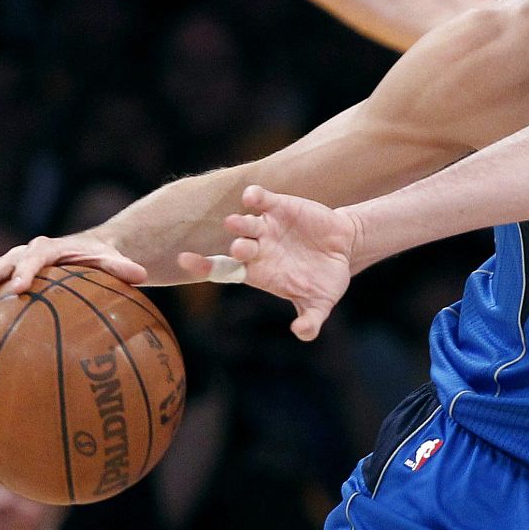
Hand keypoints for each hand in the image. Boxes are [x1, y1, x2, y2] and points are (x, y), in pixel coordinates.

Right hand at [0, 236, 146, 348]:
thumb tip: (142, 276)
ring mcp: (6, 269)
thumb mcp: (112, 261)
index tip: (19, 289)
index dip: (25, 271)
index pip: (34, 256)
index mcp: (47, 248)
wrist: (84, 251)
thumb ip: (121, 268)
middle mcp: (20, 255)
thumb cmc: (100, 259)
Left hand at [178, 184, 357, 340]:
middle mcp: (256, 248)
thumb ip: (311, 319)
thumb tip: (303, 333)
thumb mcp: (321, 302)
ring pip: (245, 224)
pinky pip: (262, 200)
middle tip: (240, 249)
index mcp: (259, 272)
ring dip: (240, 223)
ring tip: (235, 223)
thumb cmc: (327, 278)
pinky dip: (256, 196)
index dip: (204, 266)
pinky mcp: (279, 207)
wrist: (345, 248)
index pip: (223, 271)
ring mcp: (266, 227)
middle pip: (238, 247)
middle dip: (238, 247)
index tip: (184, 260)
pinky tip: (252, 196)